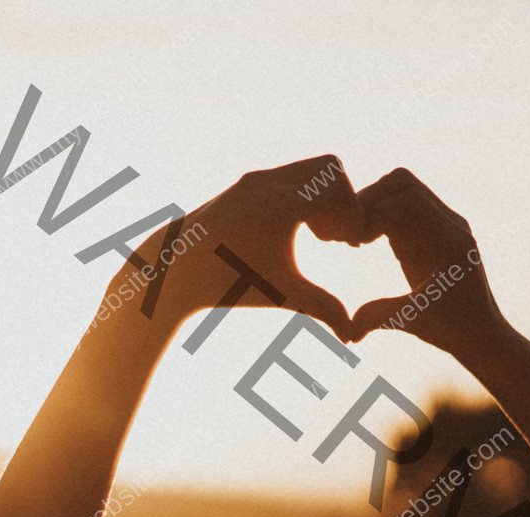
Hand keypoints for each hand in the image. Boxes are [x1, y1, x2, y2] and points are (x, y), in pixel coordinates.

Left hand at [130, 155, 368, 339]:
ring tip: (321, 238)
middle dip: (343, 200)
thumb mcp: (281, 295)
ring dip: (323, 197)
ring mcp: (254, 180)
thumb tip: (352, 336)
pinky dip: (302, 195)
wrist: (174, 271)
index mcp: (280, 205)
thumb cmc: (229, 283)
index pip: (338, 188)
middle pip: (330, 167)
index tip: (352, 246)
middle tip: (339, 238)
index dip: (355, 214)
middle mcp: (267, 182)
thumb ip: (323, 308)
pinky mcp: (244, 185)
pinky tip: (296, 232)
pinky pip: (288, 177)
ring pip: (308, 169)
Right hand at [348, 168, 507, 356]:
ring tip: (353, 239)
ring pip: (399, 190)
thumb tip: (347, 329)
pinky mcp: (427, 231)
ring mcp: (439, 224)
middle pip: (403, 183)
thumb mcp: (417, 323)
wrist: (480, 332)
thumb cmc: (454, 330)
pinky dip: (376, 216)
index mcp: (451, 240)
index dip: (375, 213)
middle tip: (348, 235)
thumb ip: (383, 317)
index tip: (354, 242)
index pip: (409, 201)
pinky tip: (362, 243)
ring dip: (371, 206)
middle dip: (369, 201)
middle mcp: (449, 224)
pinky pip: (398, 207)